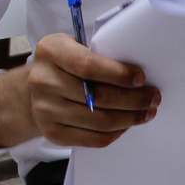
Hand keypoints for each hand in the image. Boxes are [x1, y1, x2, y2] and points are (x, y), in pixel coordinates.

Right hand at [0, 33, 159, 149]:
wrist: (31, 91)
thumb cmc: (63, 64)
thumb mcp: (72, 46)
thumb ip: (97, 53)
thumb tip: (138, 73)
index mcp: (50, 51)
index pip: (88, 66)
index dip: (118, 74)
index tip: (141, 78)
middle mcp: (43, 81)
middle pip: (98, 97)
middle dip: (133, 99)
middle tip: (153, 97)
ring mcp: (45, 110)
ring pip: (99, 121)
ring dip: (130, 118)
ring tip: (147, 112)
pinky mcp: (52, 133)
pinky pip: (93, 139)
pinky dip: (116, 133)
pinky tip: (126, 124)